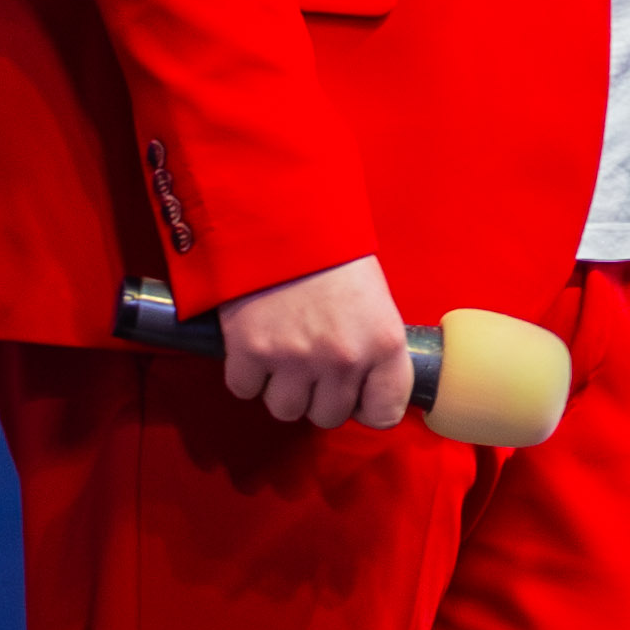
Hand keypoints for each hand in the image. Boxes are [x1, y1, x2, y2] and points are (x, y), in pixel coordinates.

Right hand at [216, 253, 419, 429]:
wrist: (280, 213)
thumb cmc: (329, 251)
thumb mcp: (374, 300)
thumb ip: (373, 349)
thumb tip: (365, 389)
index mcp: (384, 343)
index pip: (384, 413)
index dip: (365, 406)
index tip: (354, 394)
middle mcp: (343, 357)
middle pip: (328, 416)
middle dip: (317, 395)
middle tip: (310, 362)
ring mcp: (295, 358)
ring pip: (286, 409)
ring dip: (280, 388)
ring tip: (281, 351)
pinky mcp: (250, 352)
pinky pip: (245, 389)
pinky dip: (245, 373)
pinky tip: (254, 344)